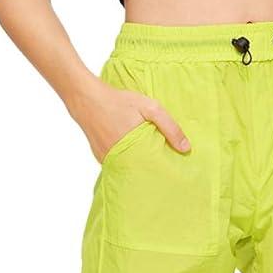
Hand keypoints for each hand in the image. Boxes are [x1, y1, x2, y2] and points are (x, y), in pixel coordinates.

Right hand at [77, 81, 191, 163]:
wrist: (86, 99)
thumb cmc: (119, 102)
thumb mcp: (149, 108)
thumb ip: (169, 127)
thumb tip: (186, 148)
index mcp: (133, 150)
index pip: (153, 169)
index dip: (163, 171)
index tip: (174, 172)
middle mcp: (118, 159)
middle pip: (141, 171)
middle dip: (152, 170)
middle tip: (164, 168)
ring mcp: (107, 160)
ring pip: (128, 168)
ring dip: (138, 165)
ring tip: (150, 160)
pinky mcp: (100, 158)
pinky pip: (117, 163)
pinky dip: (126, 159)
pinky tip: (132, 151)